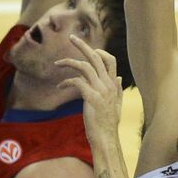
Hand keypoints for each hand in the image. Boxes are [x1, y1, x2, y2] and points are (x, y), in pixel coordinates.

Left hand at [56, 36, 122, 152]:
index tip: (88, 49)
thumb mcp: (117, 105)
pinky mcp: (91, 98)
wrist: (106, 140)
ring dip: (69, 62)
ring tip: (57, 63)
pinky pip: (77, 81)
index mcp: (114, 85)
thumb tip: (119, 76)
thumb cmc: (109, 124)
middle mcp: (108, 84)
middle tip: (71, 37)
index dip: (99, 52)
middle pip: (96, 57)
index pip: (110, 60)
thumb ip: (118, 89)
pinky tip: (60, 85)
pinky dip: (67, 81)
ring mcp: (101, 90)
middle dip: (83, 45)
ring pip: (84, 66)